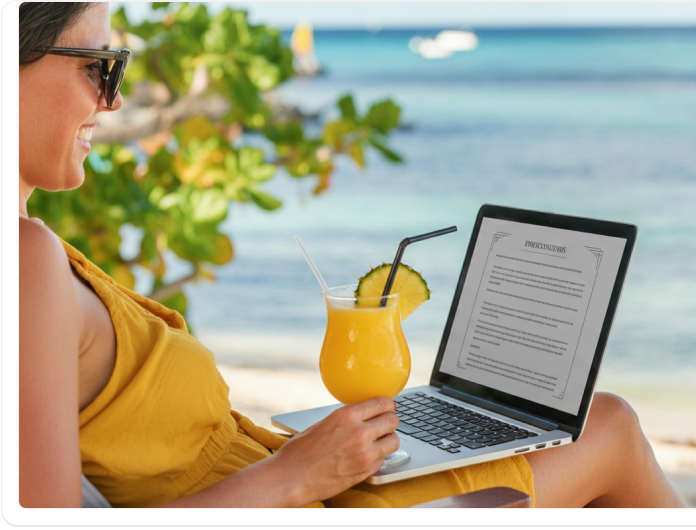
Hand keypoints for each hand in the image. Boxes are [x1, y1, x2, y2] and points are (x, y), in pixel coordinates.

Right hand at [270, 397, 399, 504]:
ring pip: (394, 441)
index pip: (381, 403)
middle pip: (392, 421)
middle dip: (389, 421)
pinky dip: (379, 456)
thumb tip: (365, 415)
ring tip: (380, 440)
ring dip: (388, 439)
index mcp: (347, 416)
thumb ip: (348, 418)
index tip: (388, 407)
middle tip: (385, 423)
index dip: (387, 404)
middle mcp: (359, 433)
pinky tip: (368, 455)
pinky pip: (384, 459)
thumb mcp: (325, 423)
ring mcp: (364, 454)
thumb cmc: (301, 450)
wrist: (291, 477)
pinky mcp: (366, 472)